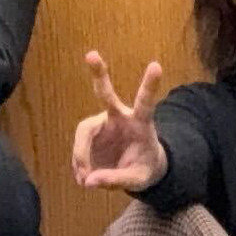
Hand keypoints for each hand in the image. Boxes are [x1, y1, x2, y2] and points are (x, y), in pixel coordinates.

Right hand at [72, 52, 168, 192]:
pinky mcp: (90, 134)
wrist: (137, 168)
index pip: (145, 102)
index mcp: (141, 123)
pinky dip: (79, 165)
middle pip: (106, 93)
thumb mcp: (138, 179)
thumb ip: (117, 180)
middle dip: (99, 74)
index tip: (156, 65)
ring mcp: (102, 124)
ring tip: (85, 180)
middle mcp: (119, 117)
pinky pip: (78, 148)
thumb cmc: (144, 168)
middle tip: (91, 55)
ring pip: (83, 132)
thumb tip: (89, 180)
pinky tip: (85, 179)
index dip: (149, 85)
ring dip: (80, 156)